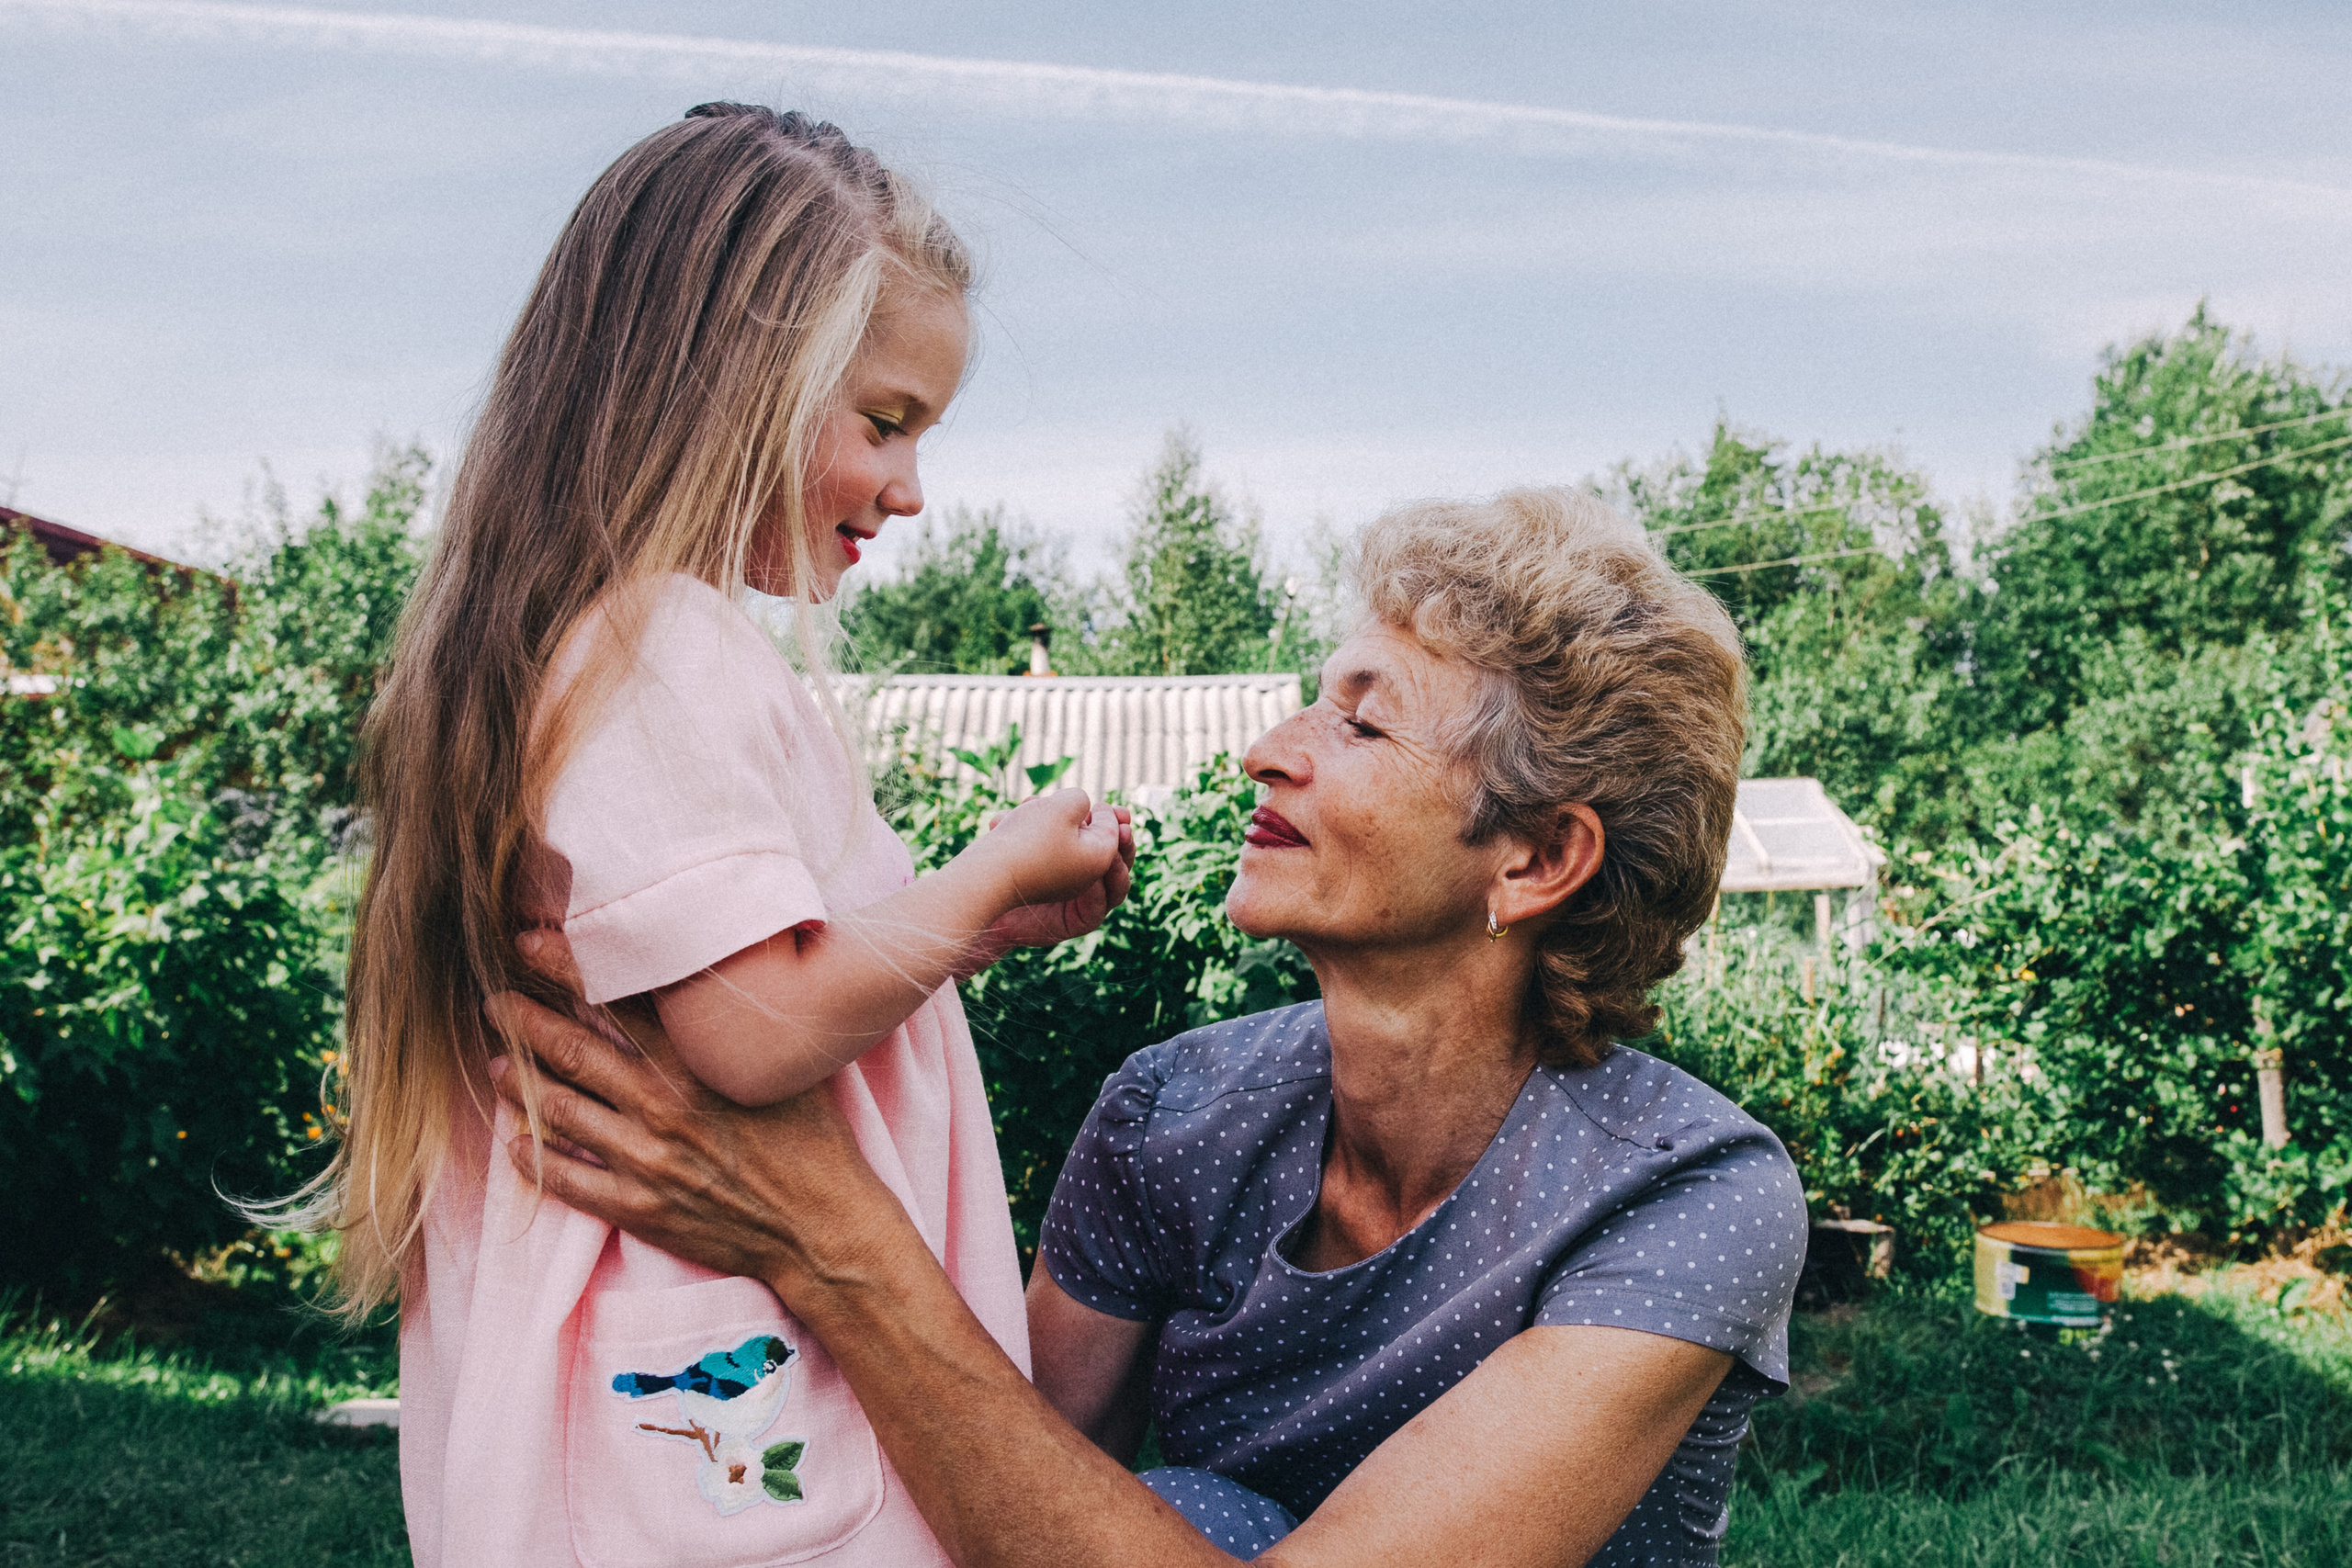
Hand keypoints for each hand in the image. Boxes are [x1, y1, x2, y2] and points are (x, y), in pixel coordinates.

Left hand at [483, 933, 902, 1292]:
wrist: (821, 1228)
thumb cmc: (815, 1141)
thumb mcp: (785, 1067)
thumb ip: (739, 1027)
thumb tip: (719, 976)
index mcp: (697, 1066)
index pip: (618, 1000)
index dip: (568, 967)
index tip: (530, 943)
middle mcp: (663, 1109)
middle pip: (574, 1053)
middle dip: (525, 1022)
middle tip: (494, 1002)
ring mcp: (646, 1162)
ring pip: (561, 1114)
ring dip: (520, 1086)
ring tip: (495, 1066)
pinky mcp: (639, 1209)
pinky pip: (569, 1181)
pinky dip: (535, 1160)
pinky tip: (515, 1144)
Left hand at [982, 803, 1136, 953]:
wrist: (986, 893)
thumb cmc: (1010, 857)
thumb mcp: (1040, 827)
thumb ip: (1066, 816)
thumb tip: (1091, 804)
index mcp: (1084, 855)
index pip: (1113, 843)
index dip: (1120, 827)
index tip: (1121, 813)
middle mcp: (1089, 880)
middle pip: (1120, 864)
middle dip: (1125, 846)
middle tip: (1125, 832)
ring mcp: (1083, 903)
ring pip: (1115, 889)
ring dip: (1118, 870)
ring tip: (1114, 856)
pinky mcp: (1075, 923)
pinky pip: (1095, 911)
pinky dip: (1097, 895)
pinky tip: (1092, 881)